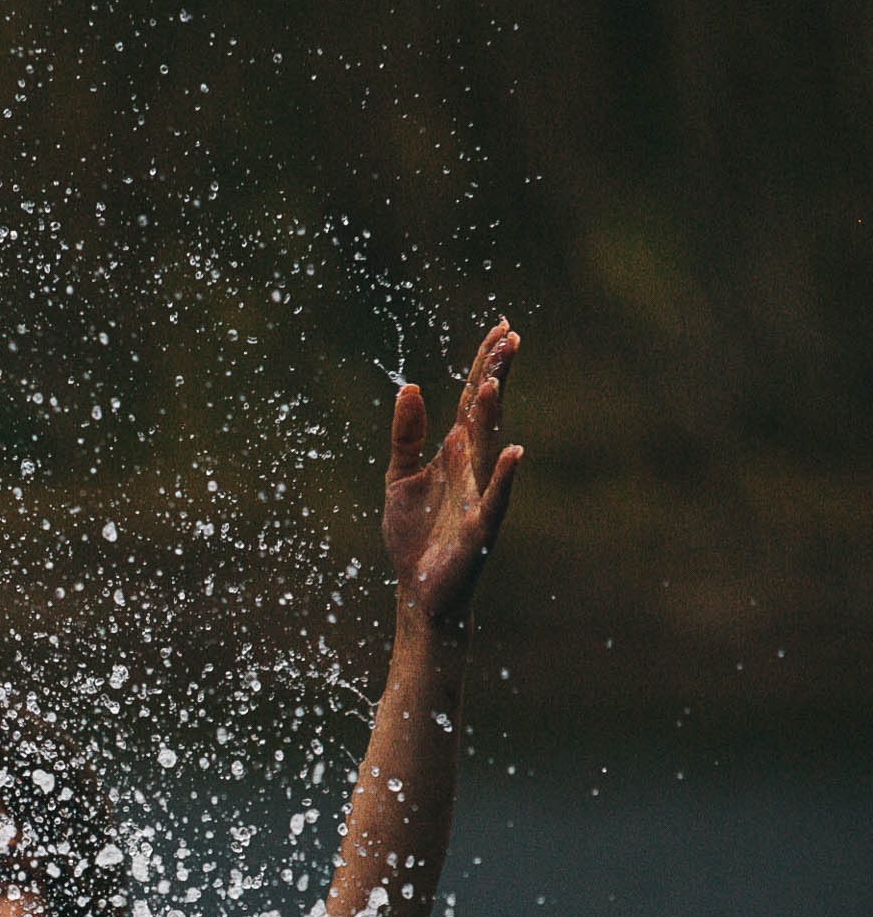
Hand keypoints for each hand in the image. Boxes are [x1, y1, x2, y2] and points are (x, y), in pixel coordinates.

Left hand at [382, 319, 523, 625]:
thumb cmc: (415, 534)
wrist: (418, 589)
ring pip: (490, 447)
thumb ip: (406, 434)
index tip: (501, 327)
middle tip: (509, 336)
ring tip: (494, 381)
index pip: (473, 398)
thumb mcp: (400, 476)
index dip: (484, 363)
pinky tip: (517, 452)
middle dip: (496, 375)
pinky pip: (495, 497)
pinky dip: (505, 475)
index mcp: (457, 450)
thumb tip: (411, 386)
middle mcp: (474, 465)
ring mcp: (480, 493)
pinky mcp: (480, 526)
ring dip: (494, 415)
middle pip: (486, 412)